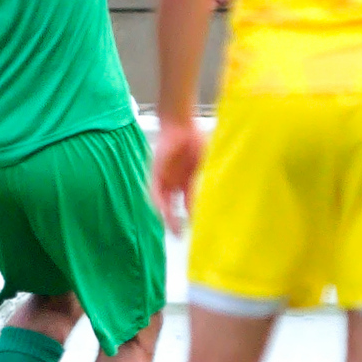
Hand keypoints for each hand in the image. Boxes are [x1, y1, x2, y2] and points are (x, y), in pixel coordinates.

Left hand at [151, 117, 205, 235]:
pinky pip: (154, 191)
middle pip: (175, 208)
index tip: (201, 229)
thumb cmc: (195, 140)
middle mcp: (175, 183)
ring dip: (167, 217)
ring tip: (173, 230)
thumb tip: (207, 202)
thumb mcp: (204, 165)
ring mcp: (165, 179)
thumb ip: (203, 182)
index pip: (190, 204)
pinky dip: (158, 202)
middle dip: (177, 223)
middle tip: (182, 237)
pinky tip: (162, 212)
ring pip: (164, 203)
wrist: (180, 124)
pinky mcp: (156, 173)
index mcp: (189, 182)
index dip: (194, 217)